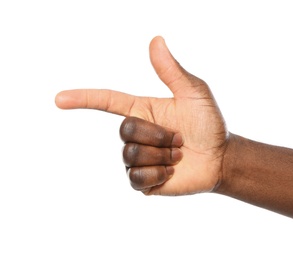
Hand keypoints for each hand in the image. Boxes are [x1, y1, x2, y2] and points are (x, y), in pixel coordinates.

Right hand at [55, 36, 228, 194]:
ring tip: (177, 155)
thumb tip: (156, 40)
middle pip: (126, 130)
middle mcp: (136, 132)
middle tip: (179, 139)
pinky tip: (170, 172)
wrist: (220, 159)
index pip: (107, 101)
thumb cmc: (209, 124)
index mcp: (142, 110)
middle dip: (157, 135)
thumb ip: (173, 71)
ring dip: (162, 155)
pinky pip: (136, 178)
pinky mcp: (141, 180)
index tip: (60, 99)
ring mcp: (137, 157)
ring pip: (132, 154)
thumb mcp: (195, 93)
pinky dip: (158, 175)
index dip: (83, 98)